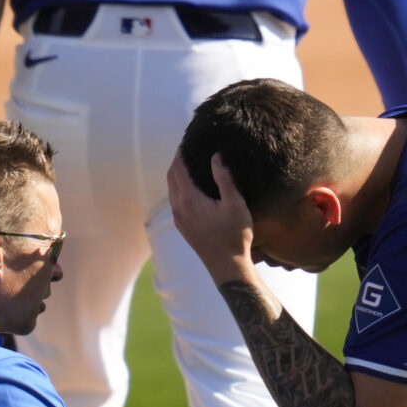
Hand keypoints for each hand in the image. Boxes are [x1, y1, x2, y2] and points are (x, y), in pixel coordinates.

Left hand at [166, 151, 256, 277]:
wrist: (227, 266)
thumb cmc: (234, 235)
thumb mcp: (235, 204)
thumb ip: (224, 178)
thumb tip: (216, 157)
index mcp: (189, 199)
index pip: (178, 168)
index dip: (181, 152)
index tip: (188, 139)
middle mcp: (179, 208)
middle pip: (171, 176)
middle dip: (177, 160)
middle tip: (188, 147)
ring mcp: (178, 218)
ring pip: (171, 189)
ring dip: (177, 174)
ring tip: (190, 163)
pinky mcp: (182, 227)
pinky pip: (175, 200)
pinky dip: (178, 187)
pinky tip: (192, 187)